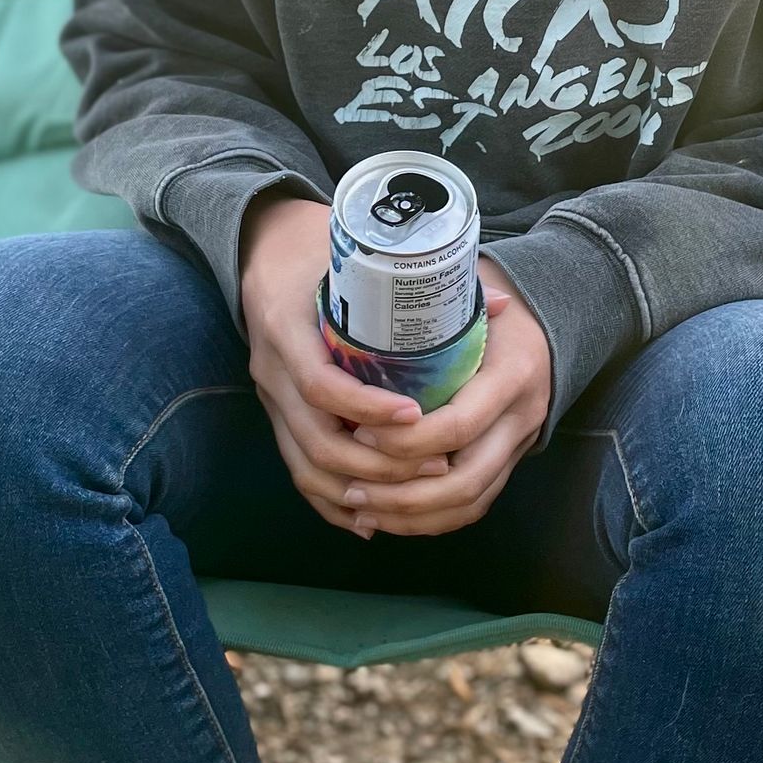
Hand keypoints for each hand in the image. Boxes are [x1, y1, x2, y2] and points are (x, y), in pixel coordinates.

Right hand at [238, 195, 451, 534]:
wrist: (261, 244)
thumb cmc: (314, 245)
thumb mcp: (356, 254)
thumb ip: (422, 278)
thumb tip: (501, 304)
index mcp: (286, 330)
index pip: (322, 387)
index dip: (368, 410)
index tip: (417, 415)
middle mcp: (271, 371)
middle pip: (317, 441)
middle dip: (379, 465)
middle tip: (435, 466)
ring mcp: (270, 397)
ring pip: (307, 466)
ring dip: (360, 489)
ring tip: (415, 492)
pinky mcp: (276, 413)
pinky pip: (297, 470)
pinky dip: (331, 501)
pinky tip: (369, 519)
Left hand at [332, 268, 552, 539]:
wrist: (556, 318)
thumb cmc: (497, 305)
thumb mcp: (472, 297)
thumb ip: (428, 310)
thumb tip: (365, 314)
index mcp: (513, 374)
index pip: (458, 426)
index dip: (407, 441)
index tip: (361, 434)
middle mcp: (523, 417)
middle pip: (465, 481)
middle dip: (403, 495)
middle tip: (352, 488)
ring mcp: (520, 445)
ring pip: (470, 503)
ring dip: (413, 516)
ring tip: (361, 509)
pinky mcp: (511, 462)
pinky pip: (475, 506)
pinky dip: (431, 520)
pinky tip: (390, 516)